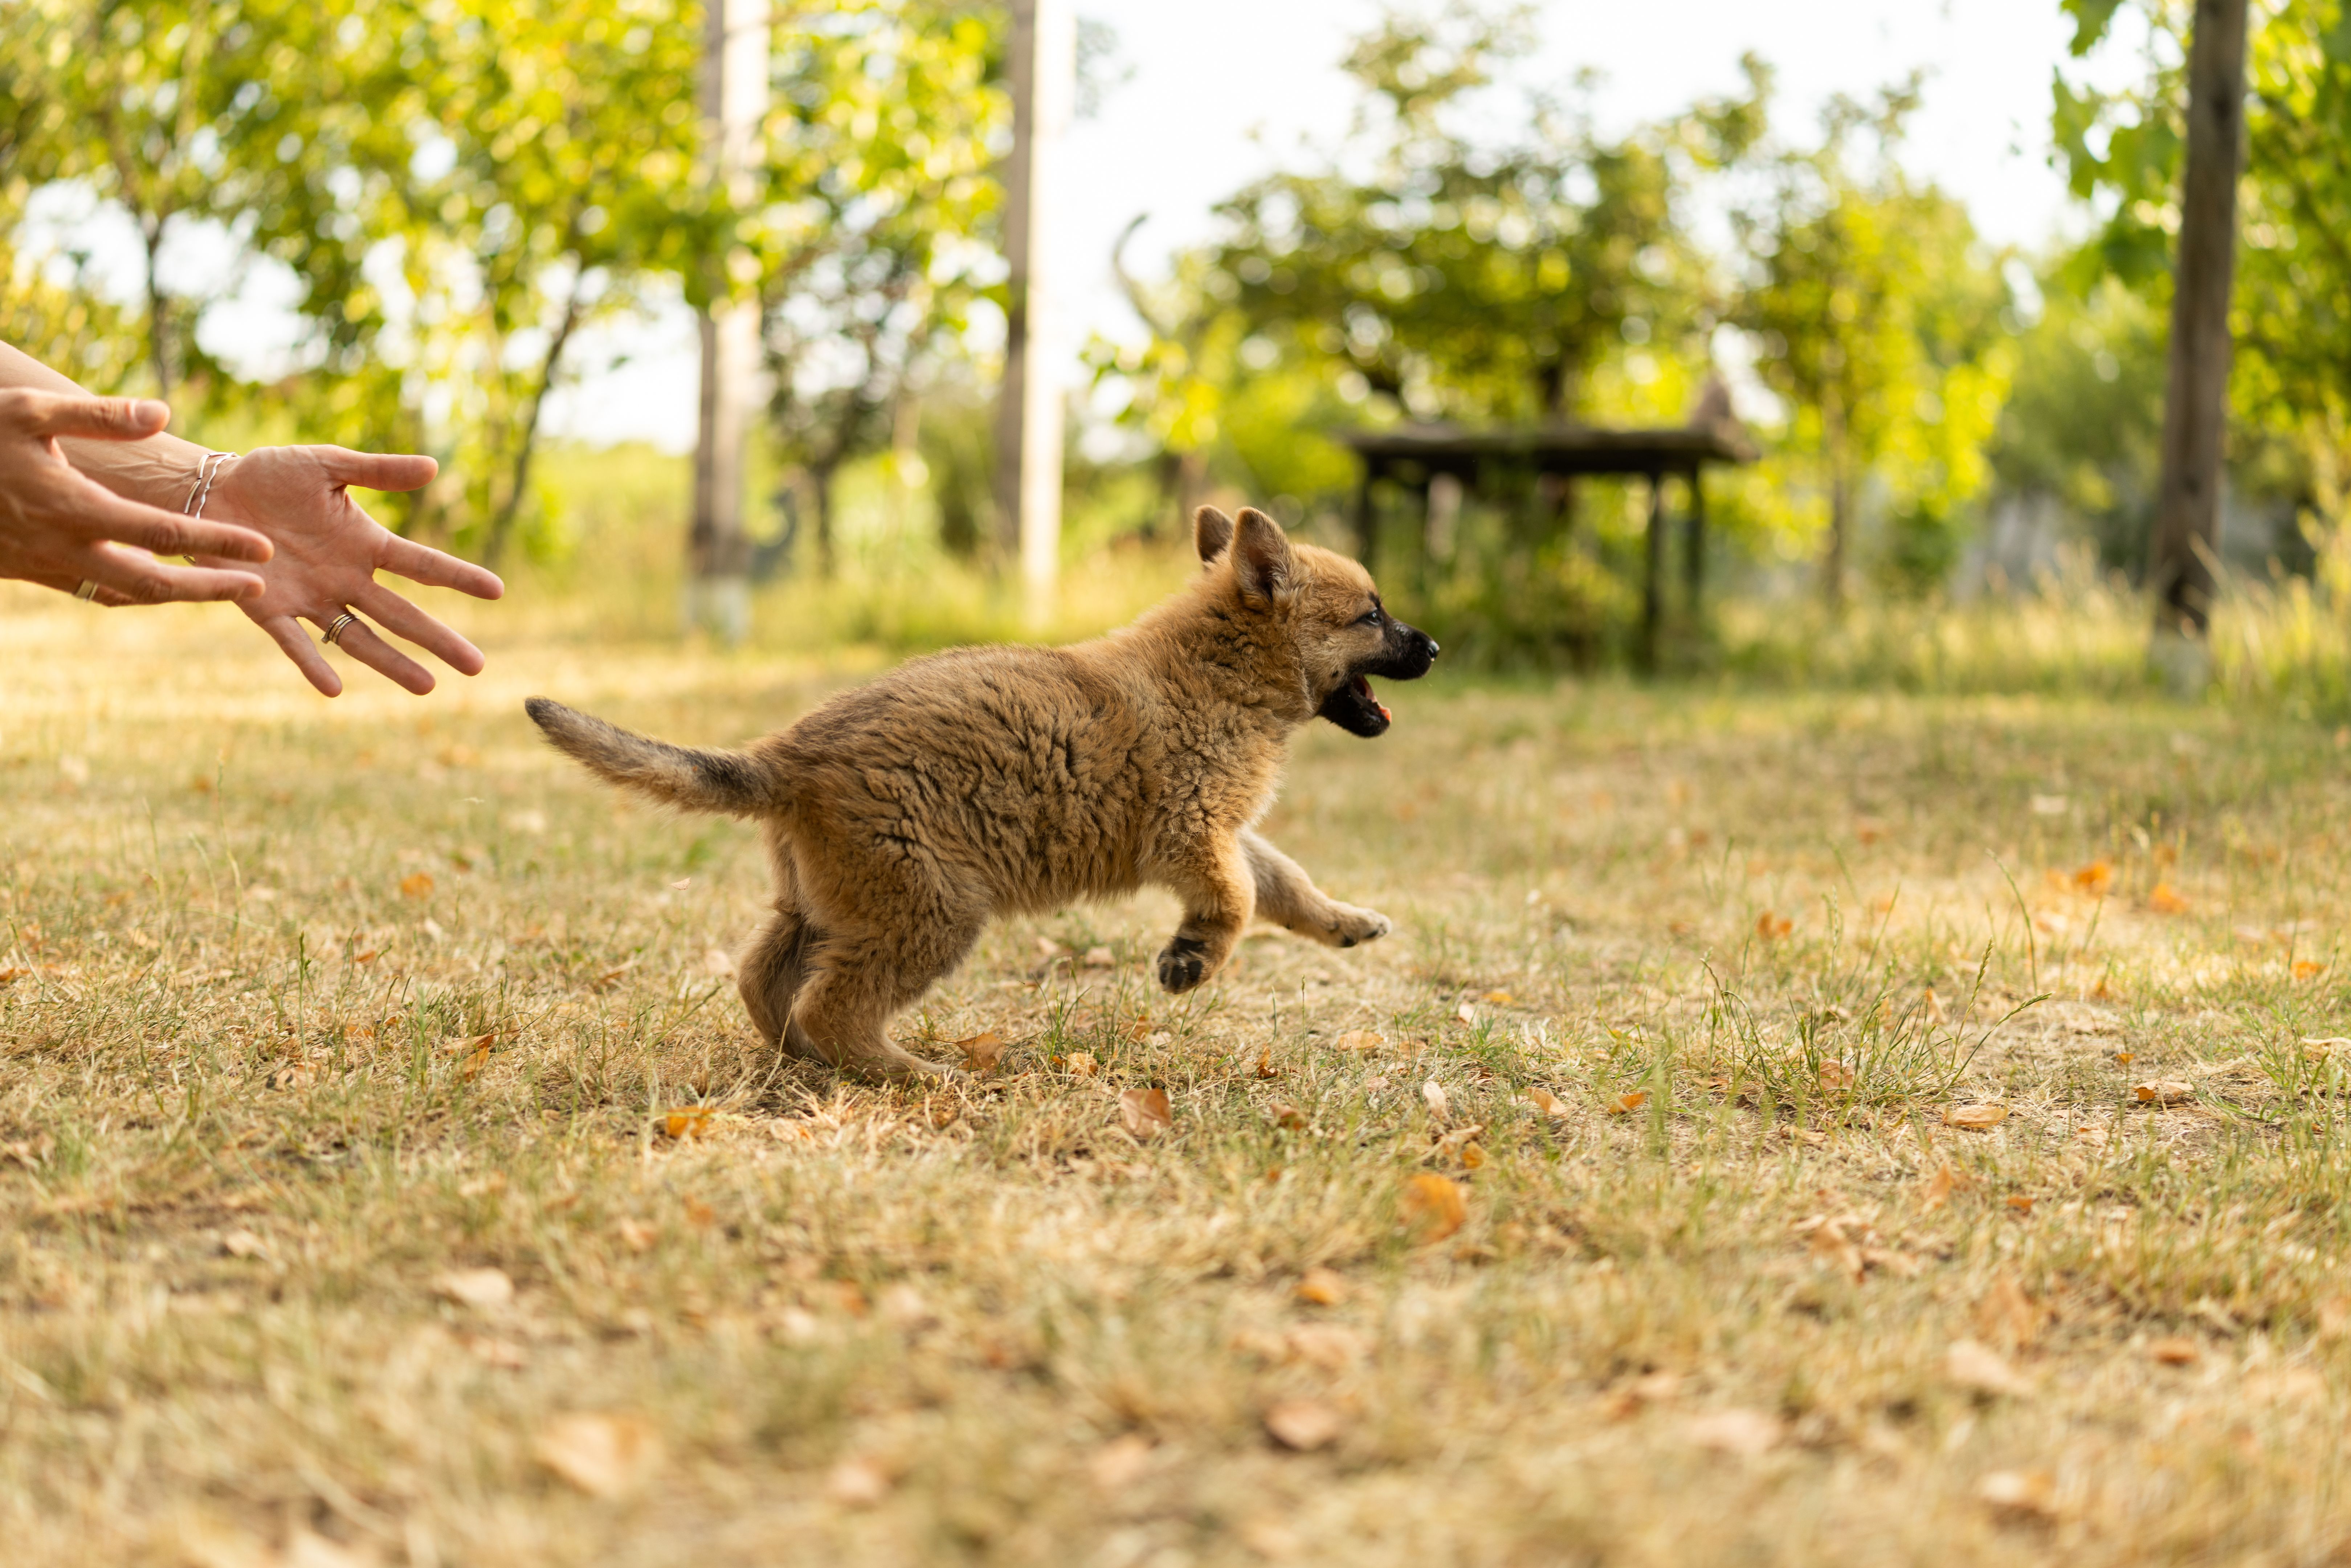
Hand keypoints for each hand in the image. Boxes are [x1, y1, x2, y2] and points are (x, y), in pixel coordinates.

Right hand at [0, 389, 270, 602]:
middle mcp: (62, 546)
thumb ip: (99, 415)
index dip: (217, 544)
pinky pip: (89, 591)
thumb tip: (163, 413)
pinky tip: (155, 584)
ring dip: (173, 595)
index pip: (164, 534)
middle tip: (257, 588)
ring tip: (220, 588)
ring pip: (122, 594)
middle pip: (152, 583)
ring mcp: (42, 565)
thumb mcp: (31, 411)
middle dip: (207, 588)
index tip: (263, 551)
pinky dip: (128, 592)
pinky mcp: (27, 572)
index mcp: (72, 507)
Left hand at [196, 446, 504, 696]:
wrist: (209, 493)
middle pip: (401, 615)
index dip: (458, 577)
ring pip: (360, 638)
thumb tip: (432, 468)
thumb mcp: (325, 465)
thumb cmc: (270, 475)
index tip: (496, 590)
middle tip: (476, 666)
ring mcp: (312, 599)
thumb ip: (376, 471)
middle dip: (438, 640)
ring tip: (426, 687)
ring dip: (392, 663)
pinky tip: (333, 688)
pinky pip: (296, 641)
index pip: (421, 565)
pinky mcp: (269, 611)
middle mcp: (346, 578)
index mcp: (364, 543)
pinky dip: (313, 664)